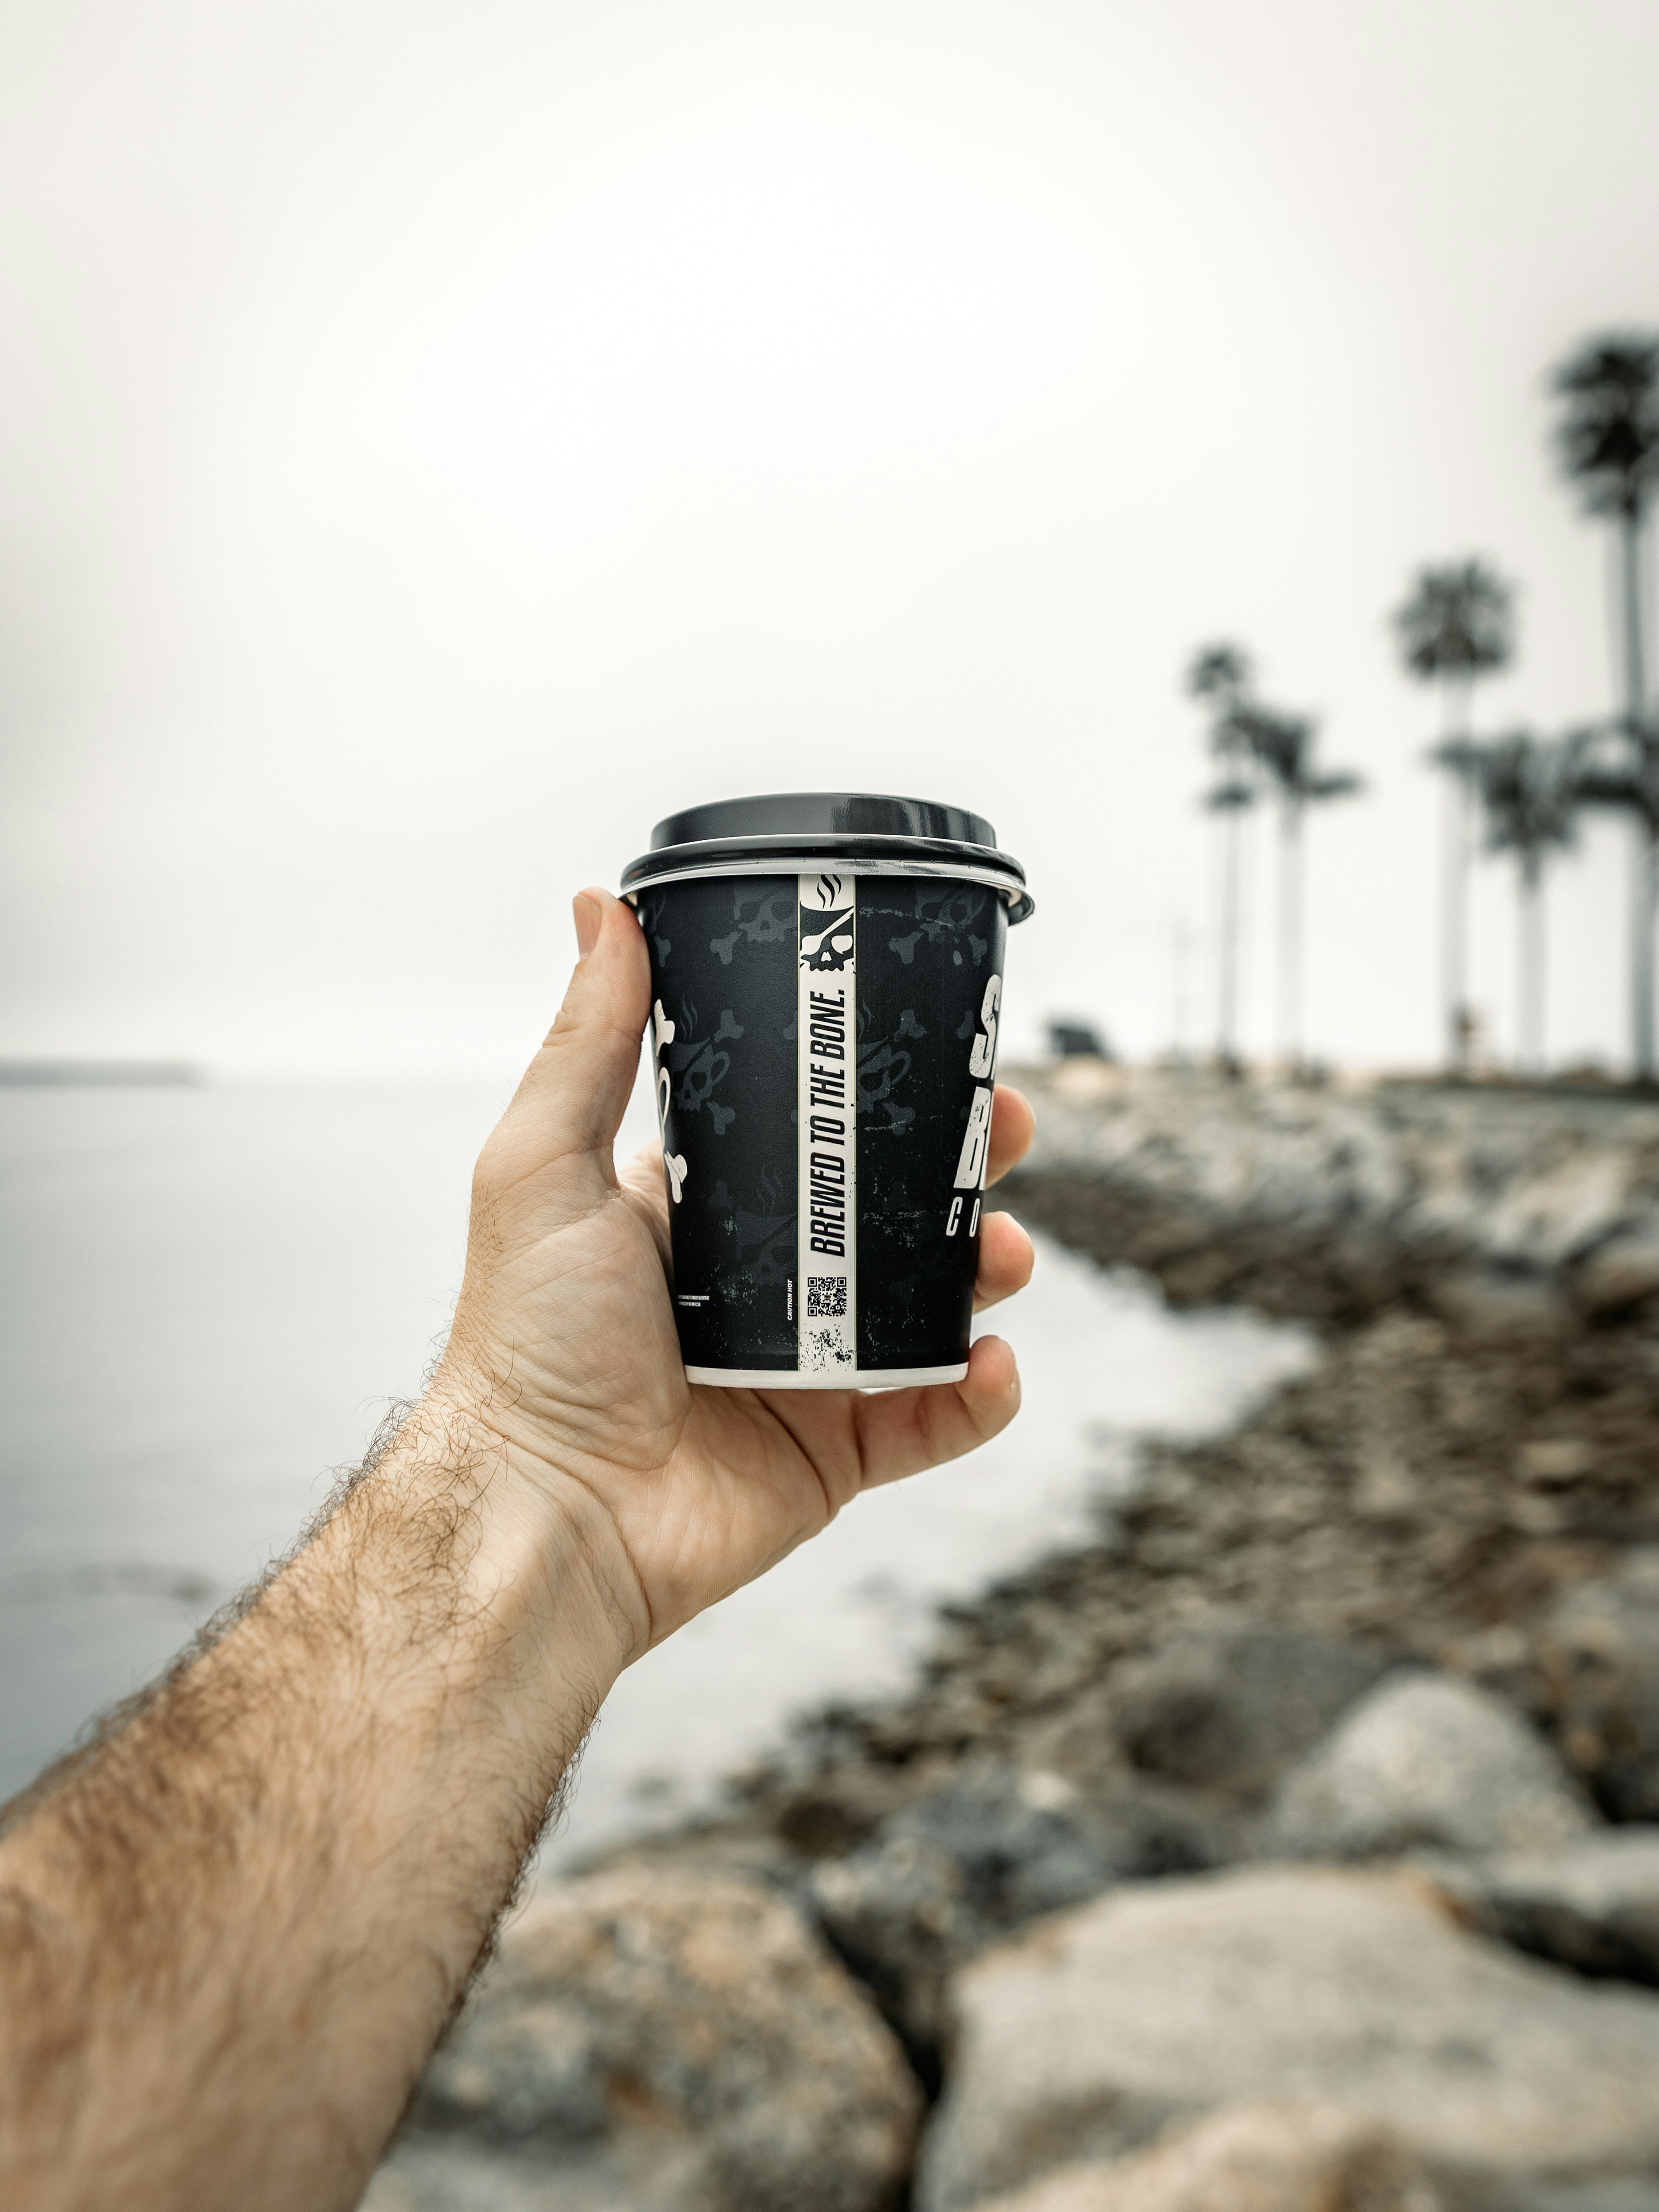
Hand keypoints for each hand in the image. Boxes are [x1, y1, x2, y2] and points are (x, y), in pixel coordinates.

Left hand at [439, 887, 1034, 1657]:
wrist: (544, 1507)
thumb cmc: (528, 1339)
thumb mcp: (545, 1163)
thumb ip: (589, 1041)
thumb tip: (600, 904)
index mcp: (708, 1215)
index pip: (820, 1135)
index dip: (889, 1093)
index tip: (945, 1050)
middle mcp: (768, 1286)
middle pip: (898, 1213)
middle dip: (968, 1170)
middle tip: (1009, 1134)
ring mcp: (811, 1372)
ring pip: (933, 1308)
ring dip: (991, 1271)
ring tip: (1009, 1254)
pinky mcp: (837, 1455)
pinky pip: (936, 1418)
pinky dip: (981, 1393)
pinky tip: (995, 1363)